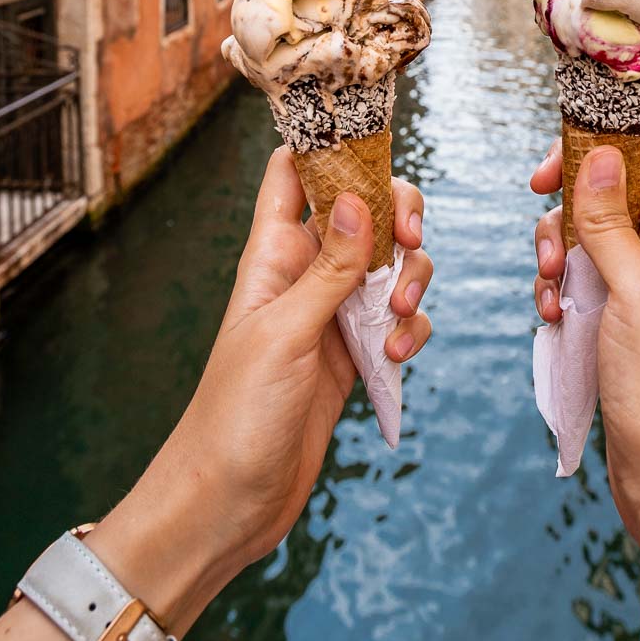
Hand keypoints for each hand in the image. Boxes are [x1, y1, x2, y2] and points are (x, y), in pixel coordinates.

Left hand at [89, 148, 431, 629]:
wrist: (229, 502)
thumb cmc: (235, 416)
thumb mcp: (285, 335)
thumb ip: (329, 268)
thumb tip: (359, 195)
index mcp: (272, 254)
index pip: (294, 172)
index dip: (329, 145)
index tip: (374, 138)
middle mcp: (304, 274)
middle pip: (364, 209)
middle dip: (398, 216)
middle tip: (410, 240)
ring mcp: (331, 314)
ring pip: (391, 264)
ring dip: (410, 279)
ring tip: (396, 317)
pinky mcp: (353, 355)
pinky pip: (397, 319)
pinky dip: (409, 328)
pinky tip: (396, 355)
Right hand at [530, 126, 639, 549]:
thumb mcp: (639, 296)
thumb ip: (614, 224)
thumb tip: (601, 152)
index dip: (635, 131)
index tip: (582, 142)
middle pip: (617, 180)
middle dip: (572, 188)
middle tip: (540, 197)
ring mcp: (637, 287)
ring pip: (587, 230)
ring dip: (555, 244)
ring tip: (550, 282)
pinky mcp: (612, 321)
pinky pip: (575, 280)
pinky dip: (554, 288)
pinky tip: (552, 318)